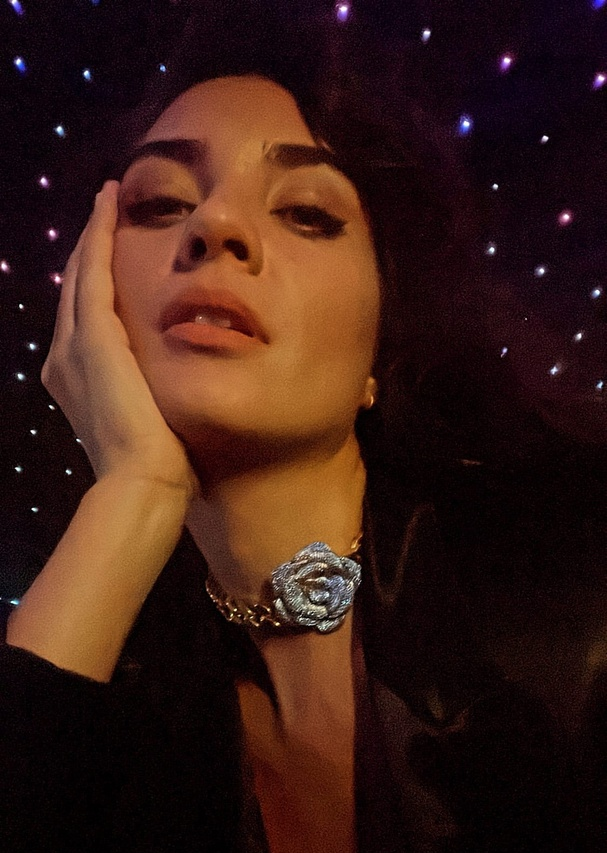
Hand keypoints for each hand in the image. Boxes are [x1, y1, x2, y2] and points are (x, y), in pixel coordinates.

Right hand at [41, 180, 199, 497]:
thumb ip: (156, 400)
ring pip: (81, 274)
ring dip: (95, 234)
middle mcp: (66, 361)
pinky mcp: (93, 335)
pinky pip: (93, 268)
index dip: (99, 286)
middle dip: (92, 252)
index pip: (89, 322)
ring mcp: (75, 346)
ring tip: (108, 200)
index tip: (118, 258)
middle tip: (108, 212)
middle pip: (78, 291)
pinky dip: (100, 233)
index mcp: (80, 384)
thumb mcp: (153, 426)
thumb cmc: (159, 470)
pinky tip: (110, 203)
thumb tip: (183, 400)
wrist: (143, 484)